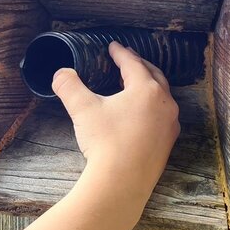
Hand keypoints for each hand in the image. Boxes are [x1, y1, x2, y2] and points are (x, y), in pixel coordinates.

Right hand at [52, 42, 178, 194]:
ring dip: (149, 86)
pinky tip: (142, 115)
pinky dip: (153, 108)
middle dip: (139, 65)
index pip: (132, 64)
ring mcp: (169, 125)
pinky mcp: (167, 144)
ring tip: (136, 85)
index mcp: (146, 89)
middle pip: (153, 76)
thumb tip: (60, 73)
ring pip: (162, 96)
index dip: (120, 53)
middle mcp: (164, 103)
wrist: (121, 183)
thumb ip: (70, 86)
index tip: (113, 46)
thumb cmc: (105, 142)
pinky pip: (163, 117)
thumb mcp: (83, 109)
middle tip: (127, 59)